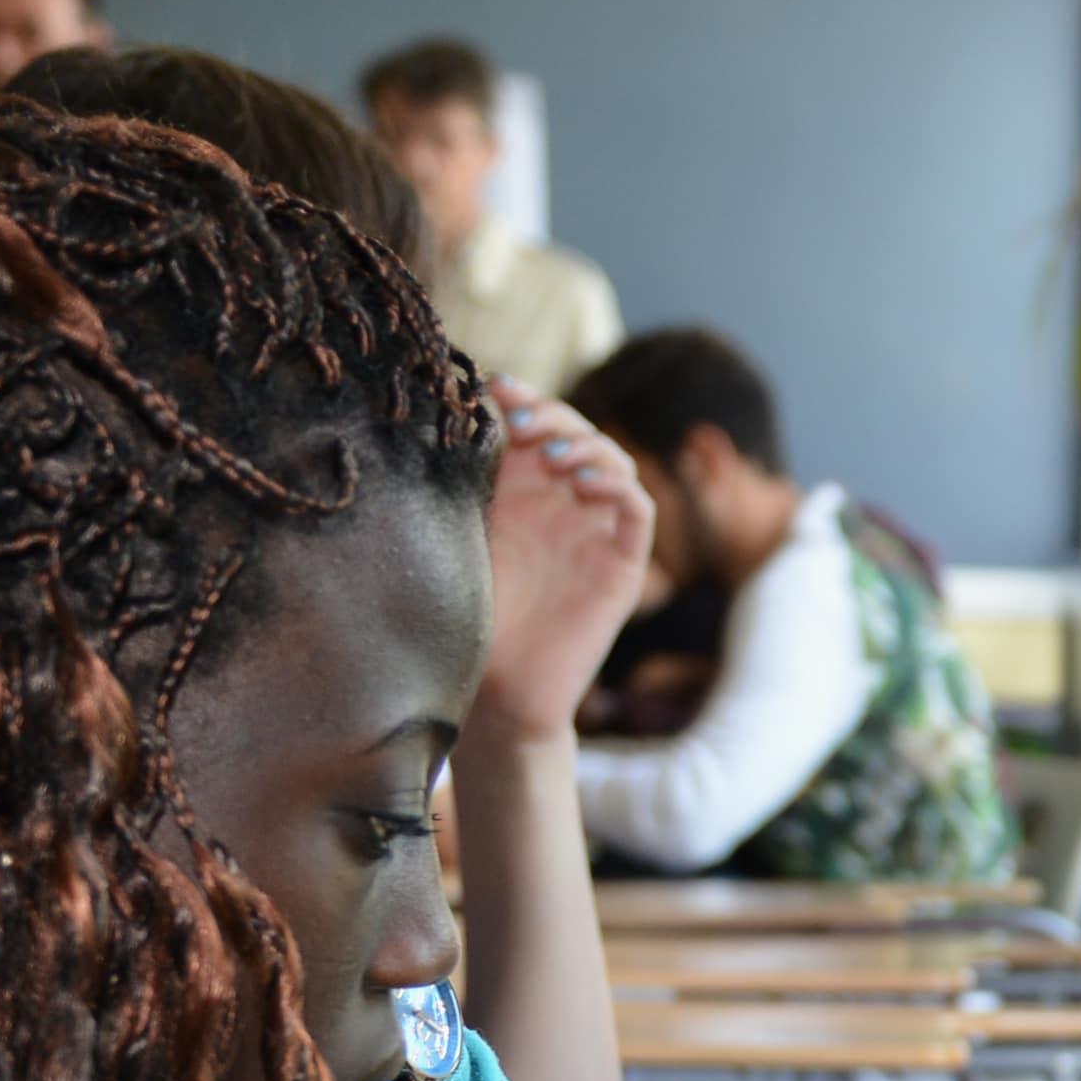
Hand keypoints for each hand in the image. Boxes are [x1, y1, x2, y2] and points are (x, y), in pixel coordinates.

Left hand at [472, 387, 657, 747]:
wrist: (497, 693)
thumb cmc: (468, 623)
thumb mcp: (457, 539)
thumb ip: (461, 484)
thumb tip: (442, 413)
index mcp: (522, 495)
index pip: (536, 428)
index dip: (524, 400)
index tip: (493, 387)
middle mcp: (563, 507)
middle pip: (577, 434)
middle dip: (552, 415)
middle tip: (522, 418)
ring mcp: (596, 533)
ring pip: (613, 462)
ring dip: (587, 444)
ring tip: (551, 451)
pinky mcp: (623, 565)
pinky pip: (637, 510)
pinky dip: (616, 485)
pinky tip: (580, 482)